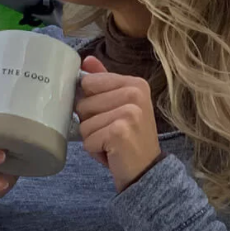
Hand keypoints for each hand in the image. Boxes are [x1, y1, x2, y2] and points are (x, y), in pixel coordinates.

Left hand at [75, 56, 162, 191]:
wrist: (146, 170)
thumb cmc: (129, 138)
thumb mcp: (118, 105)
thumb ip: (103, 81)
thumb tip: (86, 60)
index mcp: (135, 83)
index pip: (88, 83)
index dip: (92, 103)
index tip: (110, 114)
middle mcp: (135, 94)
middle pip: (83, 103)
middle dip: (91, 122)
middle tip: (112, 132)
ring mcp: (129, 112)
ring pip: (83, 123)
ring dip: (93, 137)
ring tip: (112, 142)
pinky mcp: (119, 131)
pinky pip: (87, 139)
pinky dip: (94, 150)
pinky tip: (112, 151)